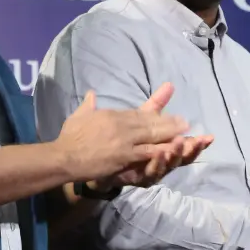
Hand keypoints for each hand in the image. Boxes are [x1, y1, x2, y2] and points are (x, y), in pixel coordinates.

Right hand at [54, 83, 204, 183]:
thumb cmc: (70, 137)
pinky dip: (160, 150)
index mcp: (112, 114)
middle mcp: (121, 125)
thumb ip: (88, 104)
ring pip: (151, 135)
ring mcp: (124, 140)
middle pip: (149, 122)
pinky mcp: (124, 155)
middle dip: (169, 122)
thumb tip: (91, 93)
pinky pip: (146, 152)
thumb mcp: (78, 115)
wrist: (64, 156)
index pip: (138, 113)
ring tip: (185, 133)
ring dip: (169, 134)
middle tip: (185, 121)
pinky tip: (172, 150)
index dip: (155, 114)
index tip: (167, 114)